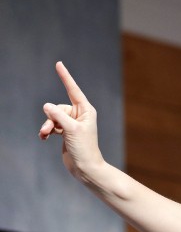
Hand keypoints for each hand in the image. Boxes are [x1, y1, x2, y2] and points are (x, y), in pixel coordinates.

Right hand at [39, 62, 103, 179]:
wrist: (85, 167)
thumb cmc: (84, 148)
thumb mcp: (70, 130)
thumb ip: (58, 116)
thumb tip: (46, 105)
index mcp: (86, 110)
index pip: (73, 90)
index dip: (65, 77)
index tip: (59, 64)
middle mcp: (80, 114)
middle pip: (58, 107)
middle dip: (51, 117)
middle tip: (49, 129)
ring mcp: (72, 123)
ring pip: (53, 117)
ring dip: (47, 125)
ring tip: (44, 134)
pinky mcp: (65, 132)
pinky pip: (52, 125)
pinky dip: (46, 130)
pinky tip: (43, 137)